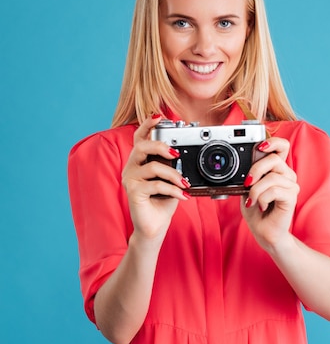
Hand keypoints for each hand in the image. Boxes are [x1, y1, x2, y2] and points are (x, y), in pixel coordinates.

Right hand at [122, 116, 189, 240]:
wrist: (154, 227)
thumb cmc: (162, 202)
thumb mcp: (171, 180)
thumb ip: (173, 166)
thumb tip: (183, 156)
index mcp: (140, 161)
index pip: (139, 137)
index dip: (147, 124)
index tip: (158, 116)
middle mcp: (132, 167)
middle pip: (141, 146)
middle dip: (161, 146)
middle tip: (176, 153)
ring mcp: (130, 179)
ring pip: (152, 166)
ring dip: (173, 174)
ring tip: (185, 183)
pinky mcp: (133, 191)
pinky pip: (155, 185)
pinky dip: (172, 189)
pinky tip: (182, 196)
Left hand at [241, 137, 298, 251]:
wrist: (263, 232)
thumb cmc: (256, 210)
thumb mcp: (246, 189)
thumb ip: (247, 176)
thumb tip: (242, 168)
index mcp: (276, 169)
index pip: (282, 146)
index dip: (273, 141)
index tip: (259, 147)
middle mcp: (286, 174)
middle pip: (274, 159)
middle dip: (256, 169)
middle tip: (247, 183)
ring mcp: (291, 185)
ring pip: (272, 177)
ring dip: (256, 190)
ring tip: (252, 200)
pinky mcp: (292, 197)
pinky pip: (275, 190)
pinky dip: (262, 198)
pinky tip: (261, 206)